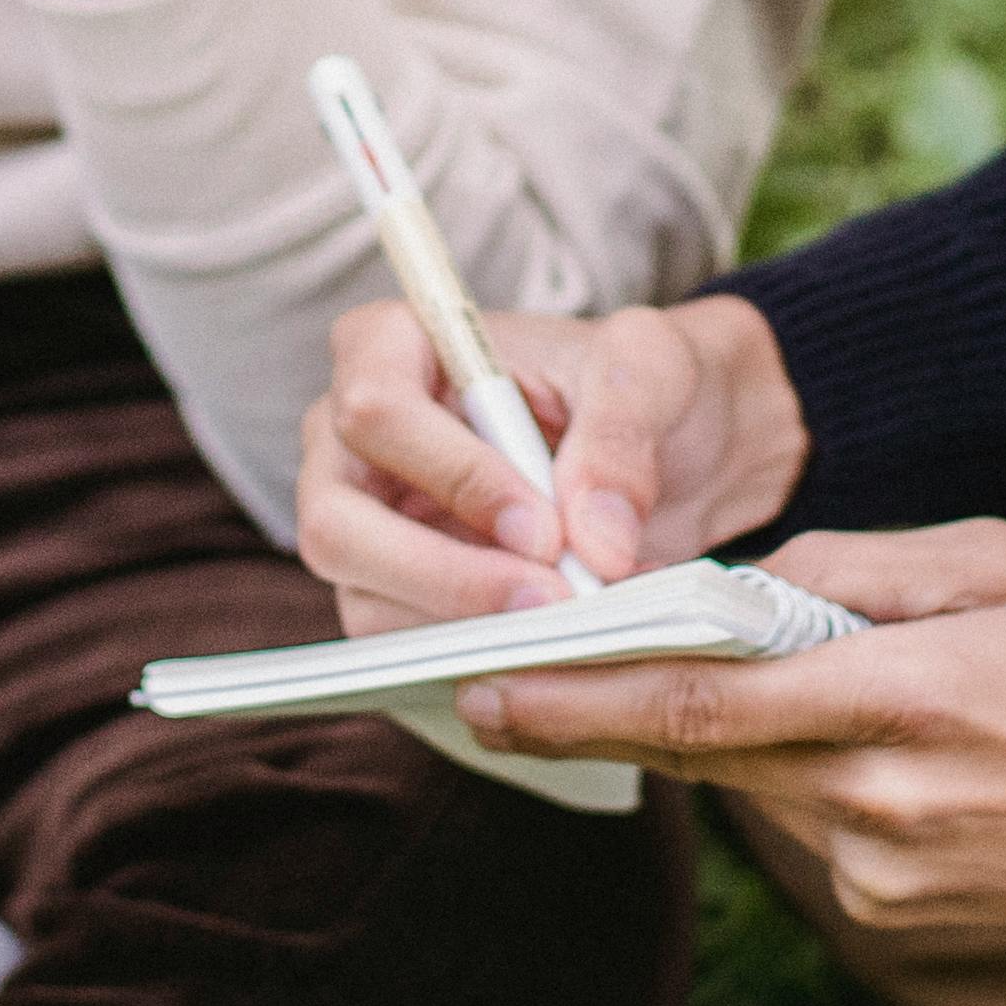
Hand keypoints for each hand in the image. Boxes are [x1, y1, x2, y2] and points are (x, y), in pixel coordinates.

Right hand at [297, 292, 811, 629]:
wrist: (669, 446)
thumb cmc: (636, 383)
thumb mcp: (651, 370)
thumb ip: (622, 436)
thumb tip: (595, 542)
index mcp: (389, 347)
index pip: (377, 413)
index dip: (455, 477)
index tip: (545, 529)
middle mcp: (349, 442)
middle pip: (337, 525)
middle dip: (445, 578)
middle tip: (551, 604)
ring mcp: (360, 528)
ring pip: (365, 603)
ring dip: (468, 631)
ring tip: (570, 629)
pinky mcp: (390, 597)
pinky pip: (404, 649)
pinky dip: (478, 658)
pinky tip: (551, 648)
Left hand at [457, 521, 1005, 951]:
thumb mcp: (996, 563)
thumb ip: (851, 570)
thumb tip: (738, 587)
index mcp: (898, 694)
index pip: (698, 703)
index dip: (576, 703)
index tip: (481, 691)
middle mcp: (879, 798)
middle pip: (701, 755)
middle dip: (595, 722)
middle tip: (494, 693)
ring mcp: (889, 871)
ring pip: (762, 791)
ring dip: (738, 743)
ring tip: (801, 689)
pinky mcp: (906, 917)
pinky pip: (821, 836)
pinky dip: (819, 787)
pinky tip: (899, 757)